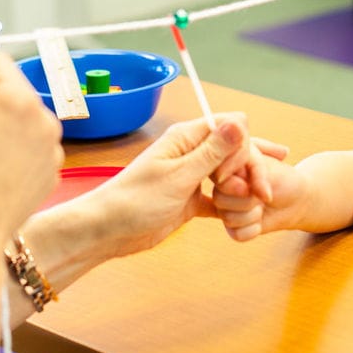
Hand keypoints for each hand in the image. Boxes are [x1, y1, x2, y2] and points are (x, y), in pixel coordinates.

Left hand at [94, 113, 252, 256]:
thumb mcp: (179, 176)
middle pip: (236, 150)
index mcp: (186, 137)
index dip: (240, 148)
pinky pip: (220, 198)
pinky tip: (233, 217)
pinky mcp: (191, 199)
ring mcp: (192, 176)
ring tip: (233, 208)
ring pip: (230, 174)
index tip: (225, 175)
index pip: (232, 125)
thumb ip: (212, 151)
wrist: (108, 230)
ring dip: (239, 190)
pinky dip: (229, 206)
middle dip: (244, 172)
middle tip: (233, 195)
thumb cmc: (135, 200)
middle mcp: (192, 152)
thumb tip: (239, 122)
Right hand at [212, 153, 305, 240]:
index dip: (240, 187)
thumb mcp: (266, 168)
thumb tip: (242, 188)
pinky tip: (260, 220)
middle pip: (220, 201)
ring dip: (253, 215)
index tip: (256, 184)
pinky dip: (254, 229)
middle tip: (261, 195)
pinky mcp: (233, 228)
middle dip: (249, 201)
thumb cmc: (280, 178)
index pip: (220, 181)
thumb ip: (250, 173)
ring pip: (228, 219)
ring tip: (262, 205)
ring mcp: (225, 210)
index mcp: (225, 170)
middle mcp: (220, 190)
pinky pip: (237, 234)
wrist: (295, 199)